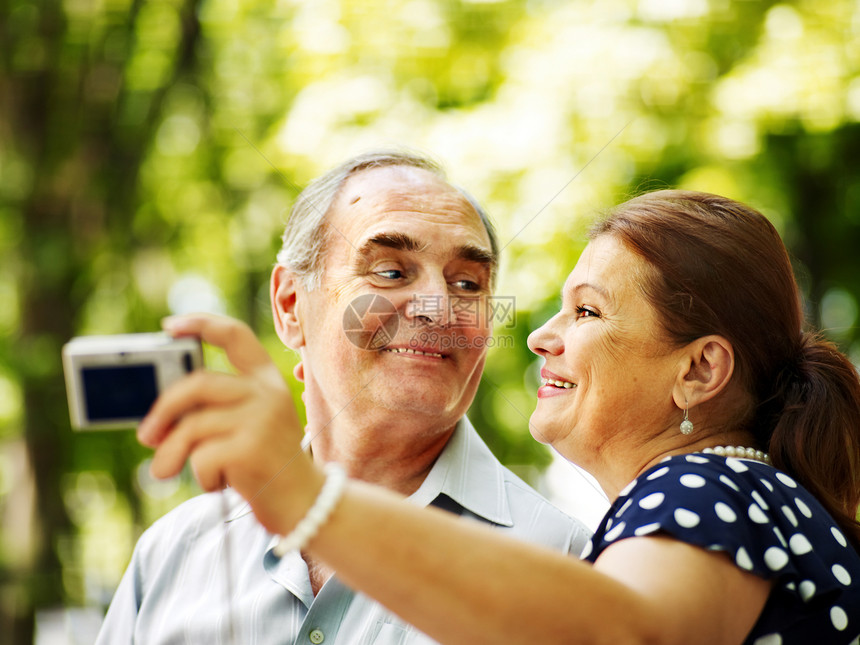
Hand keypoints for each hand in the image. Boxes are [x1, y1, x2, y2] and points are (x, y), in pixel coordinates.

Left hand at [137, 313, 321, 533]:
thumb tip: (157, 418)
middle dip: (162, 410)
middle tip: (146, 435)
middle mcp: (267, 393)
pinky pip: (201, 457)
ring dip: (171, 453)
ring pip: (192, 426)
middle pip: (197, 384)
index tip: (169, 327)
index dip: (201, 324)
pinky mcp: (251, 450)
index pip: (235, 335)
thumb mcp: (248, 425)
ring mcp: (262, 420)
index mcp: (266, 380)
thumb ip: (215, 409)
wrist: (304, 503)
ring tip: (164, 471)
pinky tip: (218, 483)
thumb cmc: (265, 464)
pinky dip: (199, 475)